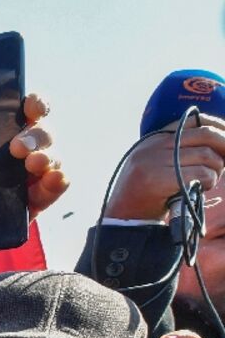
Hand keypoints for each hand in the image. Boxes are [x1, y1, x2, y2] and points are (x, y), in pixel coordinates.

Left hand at [0, 94, 65, 330]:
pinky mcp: (21, 213)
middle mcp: (2, 160)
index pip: (9, 114)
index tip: (25, 99)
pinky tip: (51, 178)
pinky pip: (49, 192)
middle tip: (17, 143)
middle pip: (36, 132)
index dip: (26, 101)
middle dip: (38, 129)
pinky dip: (57, 182)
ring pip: (48, 158)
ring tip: (29, 160)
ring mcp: (14, 185)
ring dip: (48, 153)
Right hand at [105, 114, 224, 220]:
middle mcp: (153, 146)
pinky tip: (200, 188)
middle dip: (224, 146)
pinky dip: (208, 182)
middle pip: (205, 134)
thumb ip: (179, 149)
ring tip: (207, 180)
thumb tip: (219, 141)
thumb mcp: (157, 163)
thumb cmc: (147, 193)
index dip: (217, 126)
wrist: (122, 217)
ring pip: (206, 156)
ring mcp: (154, 161)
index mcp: (154, 138)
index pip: (193, 120)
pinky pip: (200, 174)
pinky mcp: (159, 179)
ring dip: (216, 170)